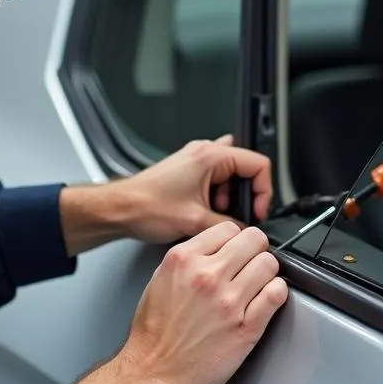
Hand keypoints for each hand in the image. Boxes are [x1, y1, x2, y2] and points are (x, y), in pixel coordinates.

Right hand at [74, 221, 287, 383]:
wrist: (153, 373)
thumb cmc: (153, 334)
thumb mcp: (160, 279)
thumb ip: (188, 259)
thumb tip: (215, 248)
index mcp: (184, 260)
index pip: (228, 228)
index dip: (236, 239)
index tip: (237, 248)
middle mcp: (207, 276)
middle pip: (254, 240)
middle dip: (255, 249)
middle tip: (252, 262)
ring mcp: (229, 301)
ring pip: (269, 264)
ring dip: (267, 272)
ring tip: (259, 282)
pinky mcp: (246, 327)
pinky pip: (276, 294)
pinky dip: (276, 292)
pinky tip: (267, 297)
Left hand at [122, 136, 272, 244]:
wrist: (119, 210)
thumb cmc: (145, 207)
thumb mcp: (195, 221)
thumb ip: (227, 225)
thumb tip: (244, 231)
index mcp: (210, 156)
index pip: (258, 165)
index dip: (263, 191)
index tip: (257, 211)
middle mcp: (203, 152)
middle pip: (245, 170)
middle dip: (243, 197)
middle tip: (234, 216)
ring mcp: (195, 161)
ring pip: (230, 177)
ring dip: (228, 199)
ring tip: (214, 216)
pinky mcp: (188, 172)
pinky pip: (214, 182)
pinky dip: (215, 198)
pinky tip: (204, 213)